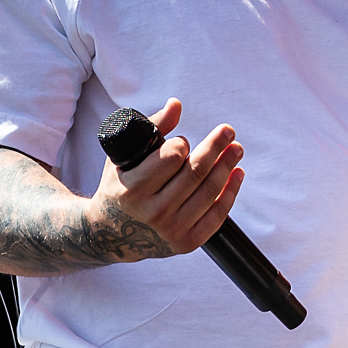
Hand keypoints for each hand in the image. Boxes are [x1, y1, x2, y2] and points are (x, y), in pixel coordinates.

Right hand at [87, 98, 244, 260]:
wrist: (110, 235)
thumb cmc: (120, 188)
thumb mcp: (124, 158)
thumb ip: (152, 129)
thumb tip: (176, 104)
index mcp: (132, 190)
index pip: (170, 159)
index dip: (182, 145)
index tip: (185, 140)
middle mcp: (152, 212)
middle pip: (195, 173)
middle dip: (215, 148)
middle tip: (228, 131)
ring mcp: (171, 230)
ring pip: (209, 192)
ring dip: (227, 166)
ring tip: (236, 149)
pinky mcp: (187, 243)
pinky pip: (217, 215)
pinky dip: (231, 192)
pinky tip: (237, 173)